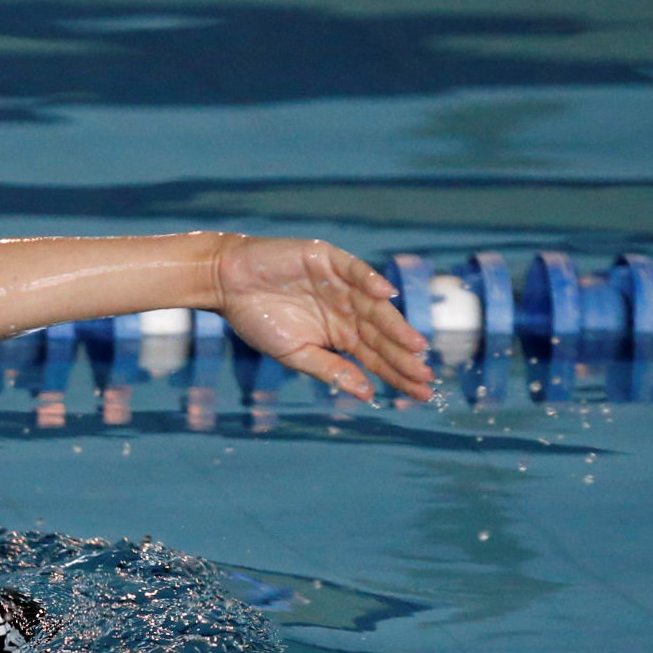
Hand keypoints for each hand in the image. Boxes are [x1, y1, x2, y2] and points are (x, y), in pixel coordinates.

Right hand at [213, 235, 433, 401]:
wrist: (226, 284)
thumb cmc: (257, 319)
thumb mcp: (293, 354)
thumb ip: (329, 370)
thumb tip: (366, 393)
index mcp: (340, 335)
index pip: (376, 357)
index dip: (398, 374)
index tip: (421, 393)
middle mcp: (347, 310)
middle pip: (382, 335)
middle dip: (403, 356)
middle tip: (425, 375)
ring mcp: (341, 284)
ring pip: (375, 307)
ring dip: (395, 325)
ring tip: (415, 345)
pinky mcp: (328, 260)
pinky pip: (354, 270)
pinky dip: (369, 280)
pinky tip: (385, 295)